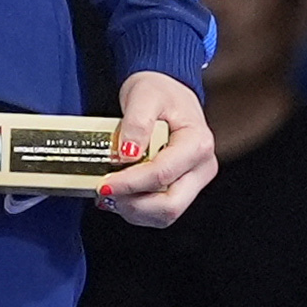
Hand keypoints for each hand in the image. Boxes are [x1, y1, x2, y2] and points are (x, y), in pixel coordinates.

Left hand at [98, 69, 217, 227]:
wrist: (167, 93)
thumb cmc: (160, 91)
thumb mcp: (144, 95)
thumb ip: (136, 123)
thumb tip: (127, 153)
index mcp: (198, 143)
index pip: (163, 174)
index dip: (130, 183)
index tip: (104, 184)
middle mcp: (202, 167)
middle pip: (170, 204)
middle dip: (133, 204)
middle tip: (105, 192)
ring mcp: (194, 181)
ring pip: (165, 215)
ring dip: (133, 210)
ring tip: (110, 193)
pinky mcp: (183, 189)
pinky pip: (160, 212)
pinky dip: (138, 210)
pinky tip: (121, 195)